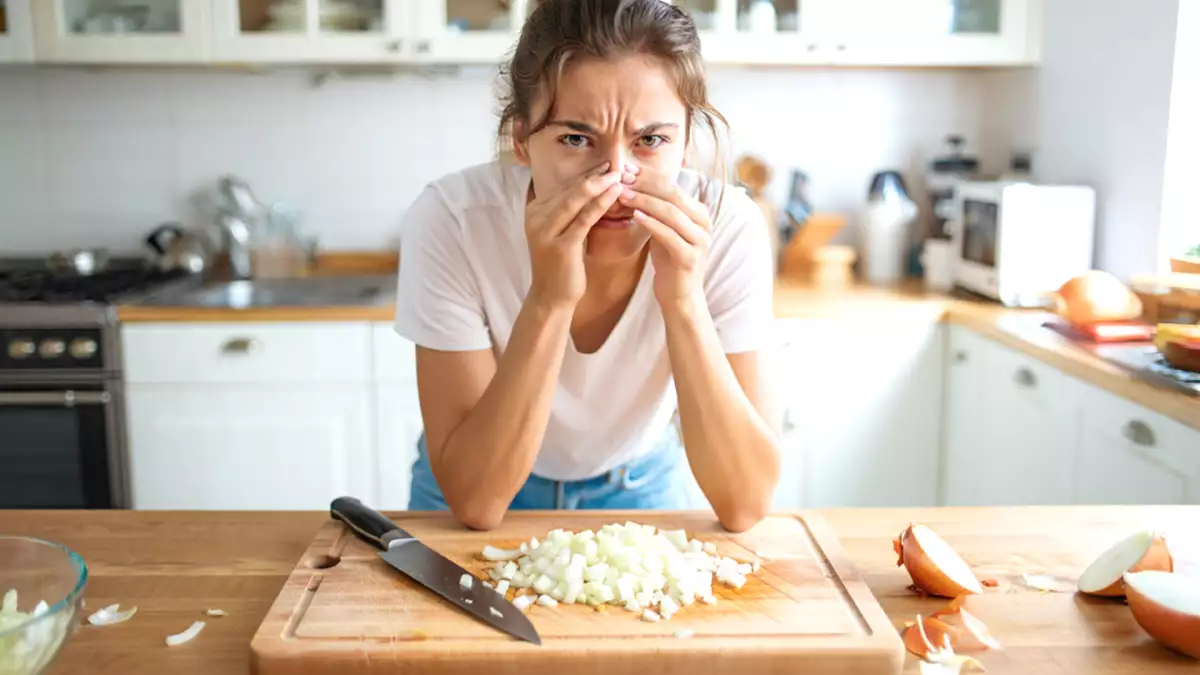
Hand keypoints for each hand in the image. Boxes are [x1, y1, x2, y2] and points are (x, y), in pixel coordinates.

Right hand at [525, 163, 623, 308]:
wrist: (552, 297)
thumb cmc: (562, 264)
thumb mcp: (561, 232)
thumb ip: (570, 211)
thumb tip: (591, 185)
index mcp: (534, 211)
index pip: (563, 186)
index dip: (586, 174)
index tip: (606, 164)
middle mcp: (536, 218)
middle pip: (569, 189)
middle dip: (594, 175)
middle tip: (616, 162)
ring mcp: (546, 232)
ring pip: (575, 200)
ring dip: (599, 184)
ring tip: (618, 173)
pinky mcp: (561, 246)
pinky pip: (584, 218)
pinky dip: (601, 203)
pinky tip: (615, 192)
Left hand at [617, 167, 711, 306]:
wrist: (679, 295)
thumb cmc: (669, 260)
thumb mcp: (664, 229)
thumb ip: (657, 209)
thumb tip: (633, 182)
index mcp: (699, 213)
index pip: (673, 186)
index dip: (650, 176)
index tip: (627, 169)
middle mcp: (704, 223)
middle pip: (673, 195)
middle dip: (646, 185)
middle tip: (623, 178)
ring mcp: (699, 241)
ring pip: (671, 213)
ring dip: (645, 201)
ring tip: (623, 194)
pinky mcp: (689, 258)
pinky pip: (669, 235)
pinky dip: (651, 224)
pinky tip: (635, 216)